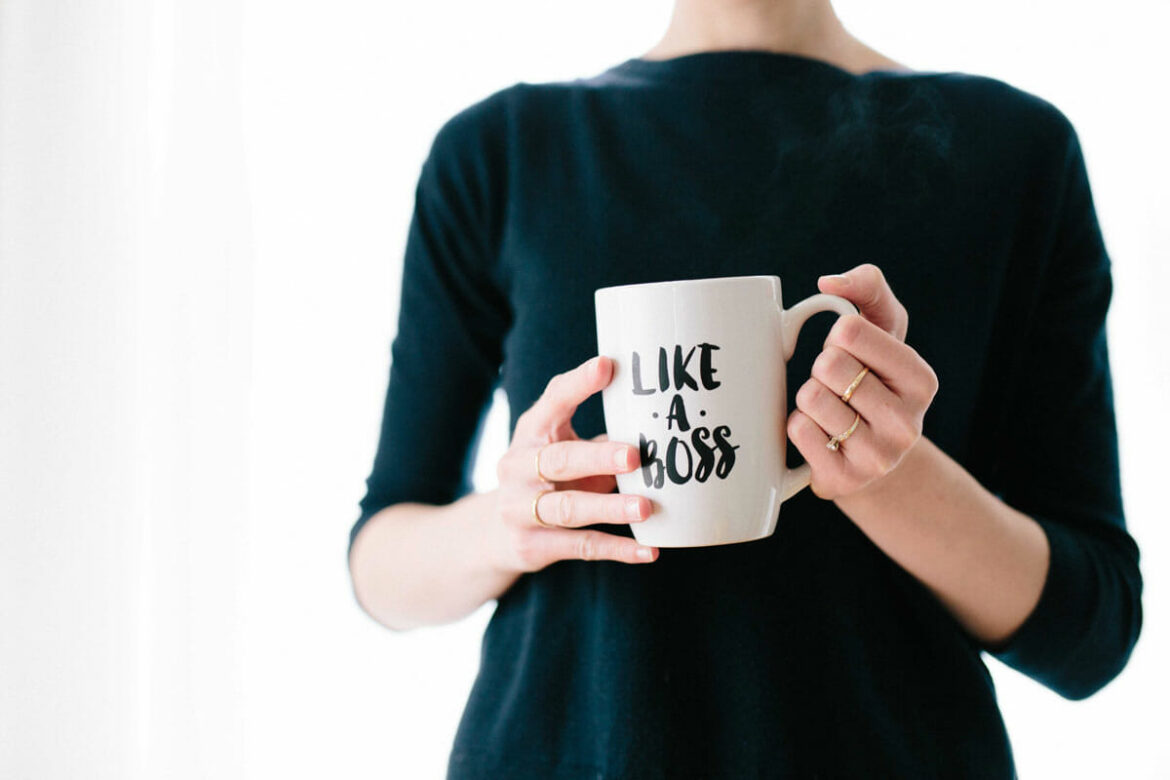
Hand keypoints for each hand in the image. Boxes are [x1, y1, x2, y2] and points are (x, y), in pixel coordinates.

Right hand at [491, 355, 658, 571]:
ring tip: (646, 507)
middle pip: (559, 460)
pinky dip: (617, 549)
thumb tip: (661, 423)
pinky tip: (649, 551)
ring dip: (609, 507)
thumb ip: (599, 437)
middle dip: (597, 457)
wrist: (494, 534)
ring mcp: (520, 509)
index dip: (578, 385)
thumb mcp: (563, 448)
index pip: (552, 402)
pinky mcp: (532, 546)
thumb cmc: (547, 478)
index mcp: (531, 433)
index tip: (607, 366)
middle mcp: (517, 468)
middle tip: (634, 456)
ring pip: (568, 508)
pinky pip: (580, 547)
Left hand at [787, 264, 938, 499]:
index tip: (850, 353)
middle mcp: (908, 423)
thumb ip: (868, 287)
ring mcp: (878, 457)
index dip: (837, 337)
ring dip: (808, 399)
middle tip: (837, 386)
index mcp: (921, 380)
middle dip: (821, 369)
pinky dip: (797, 425)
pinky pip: (797, 430)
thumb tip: (829, 283)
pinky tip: (820, 435)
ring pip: (810, 398)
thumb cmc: (872, 379)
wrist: (869, 457)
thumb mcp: (882, 329)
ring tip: (830, 411)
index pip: (849, 331)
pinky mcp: (844, 480)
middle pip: (828, 365)